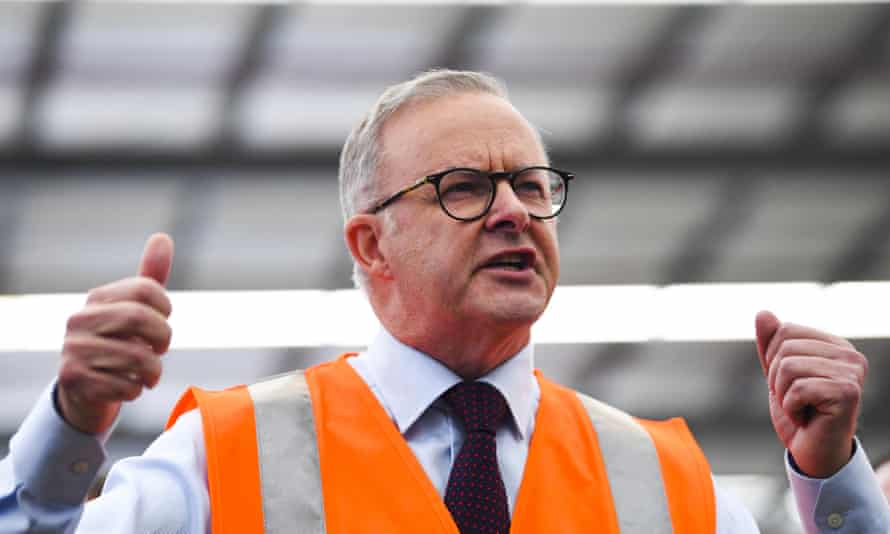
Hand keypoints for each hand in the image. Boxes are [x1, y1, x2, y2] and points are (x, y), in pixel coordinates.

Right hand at [57, 233, 173, 434]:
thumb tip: (162, 237)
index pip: (147, 289)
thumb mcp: (135, 310)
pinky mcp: (73, 379)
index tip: (164, 320)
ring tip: (147, 374)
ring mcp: (73, 349)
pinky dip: (135, 391)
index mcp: (98, 298)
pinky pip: (124, 386)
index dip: (166, 308)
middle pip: (140, 318)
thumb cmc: (118, 343)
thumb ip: (150, 278)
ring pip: (136, 358)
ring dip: (152, 372)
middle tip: (161, 350)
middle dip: (162, 338)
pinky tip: (127, 387)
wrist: (85, 389)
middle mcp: (80, 320)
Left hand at [755, 310, 866, 477]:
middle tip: (794, 398)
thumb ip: (770, 343)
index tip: (788, 382)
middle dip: (776, 377)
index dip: (773, 358)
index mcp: (834, 345)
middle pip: (785, 346)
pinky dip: (791, 407)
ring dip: (783, 394)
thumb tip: (763, 313)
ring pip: (788, 366)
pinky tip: (806, 417)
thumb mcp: (777, 374)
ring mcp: (852, 373)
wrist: (812, 451)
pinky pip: (797, 388)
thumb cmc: (798, 412)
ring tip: (800, 407)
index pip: (785, 330)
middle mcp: (849, 355)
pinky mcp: (848, 392)